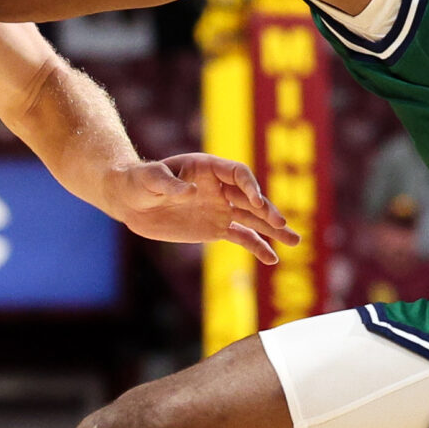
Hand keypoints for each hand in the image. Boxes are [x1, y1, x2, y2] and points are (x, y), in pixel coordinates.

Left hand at [104, 153, 296, 264]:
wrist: (132, 201)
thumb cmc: (139, 182)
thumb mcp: (148, 178)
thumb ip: (166, 183)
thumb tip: (189, 191)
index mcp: (208, 168)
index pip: (238, 174)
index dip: (249, 187)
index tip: (255, 203)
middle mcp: (221, 187)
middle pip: (251, 198)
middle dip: (267, 211)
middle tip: (282, 224)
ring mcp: (221, 208)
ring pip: (253, 219)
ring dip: (274, 230)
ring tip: (297, 241)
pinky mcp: (216, 228)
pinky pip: (242, 237)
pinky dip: (257, 247)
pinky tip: (273, 259)